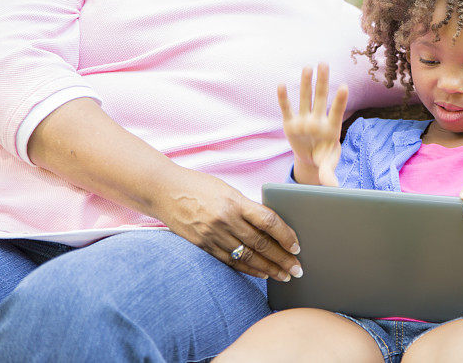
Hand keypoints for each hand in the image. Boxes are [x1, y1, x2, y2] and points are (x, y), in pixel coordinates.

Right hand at [156, 167, 302, 281]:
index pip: (268, 221)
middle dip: (282, 258)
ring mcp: (212, 234)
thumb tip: (272, 227)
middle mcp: (224, 219)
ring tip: (284, 276)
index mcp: (235, 201)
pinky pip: (230, 261)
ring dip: (269, 268)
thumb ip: (247, 207)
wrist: (164, 190)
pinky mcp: (202, 245)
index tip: (297, 246)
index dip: (285, 235)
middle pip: (261, 243)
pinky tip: (262, 274)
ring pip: (247, 256)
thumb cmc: (200, 186)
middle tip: (298, 269)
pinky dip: (248, 269)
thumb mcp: (227, 190)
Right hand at [277, 63, 348, 186]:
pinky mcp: (290, 123)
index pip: (337, 112)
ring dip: (306, 83)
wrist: (311, 158)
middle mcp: (317, 120)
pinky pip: (287, 109)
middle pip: (320, 98)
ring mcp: (304, 120)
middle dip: (322, 82)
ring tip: (308, 67)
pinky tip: (283, 85)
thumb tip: (334, 188)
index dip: (339, 101)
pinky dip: (284, 98)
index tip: (344, 86)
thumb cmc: (324, 158)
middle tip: (324, 64)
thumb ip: (329, 174)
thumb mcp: (328, 166)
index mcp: (331, 129)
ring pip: (305, 99)